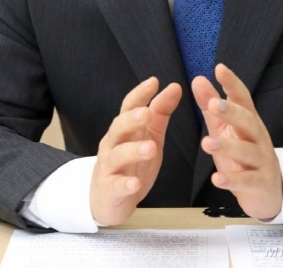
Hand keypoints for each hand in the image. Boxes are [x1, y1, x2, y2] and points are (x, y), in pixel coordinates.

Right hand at [90, 77, 181, 225]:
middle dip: (131, 119)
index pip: (129, 106)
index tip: (154, 82)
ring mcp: (109, 166)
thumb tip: (175, 86)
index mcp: (125, 129)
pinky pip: (116, 186)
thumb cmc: (132, 163)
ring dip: (133, 151)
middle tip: (146, 113)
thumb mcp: (150, 135)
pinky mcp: (110, 190)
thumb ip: (160, 112)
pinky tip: (135, 184)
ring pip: (117, 155)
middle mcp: (113, 144)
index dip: (140, 94)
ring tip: (150, 148)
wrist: (108, 199)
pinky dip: (125, 184)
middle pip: (118, 127)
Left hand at [192, 63, 281, 219]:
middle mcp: (258, 137)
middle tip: (213, 104)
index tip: (219, 68)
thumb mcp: (225, 129)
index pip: (243, 98)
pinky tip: (217, 179)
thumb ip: (211, 107)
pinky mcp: (260, 184)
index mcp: (249, 121)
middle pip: (248, 121)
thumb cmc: (243, 155)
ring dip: (227, 147)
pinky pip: (247, 182)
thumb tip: (197, 79)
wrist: (269, 191)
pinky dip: (232, 181)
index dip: (232, 83)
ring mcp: (261, 161)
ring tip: (206, 144)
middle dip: (232, 112)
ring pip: (247, 152)